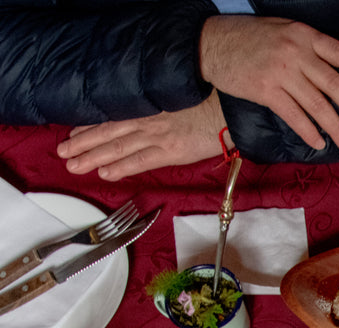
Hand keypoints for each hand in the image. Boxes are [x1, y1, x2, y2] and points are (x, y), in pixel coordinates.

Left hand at [57, 93, 226, 179]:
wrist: (227, 104)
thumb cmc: (208, 99)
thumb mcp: (177, 95)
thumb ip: (161, 105)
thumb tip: (152, 114)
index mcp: (149, 106)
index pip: (112, 116)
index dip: (91, 126)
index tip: (73, 133)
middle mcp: (148, 120)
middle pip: (108, 132)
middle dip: (83, 143)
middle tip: (63, 153)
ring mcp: (158, 135)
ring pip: (118, 147)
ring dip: (94, 156)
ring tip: (74, 165)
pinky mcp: (172, 151)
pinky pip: (141, 160)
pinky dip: (122, 167)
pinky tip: (106, 173)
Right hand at [198, 16, 338, 151]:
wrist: (211, 43)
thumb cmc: (250, 38)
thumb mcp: (283, 32)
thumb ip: (307, 48)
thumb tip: (333, 71)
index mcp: (304, 35)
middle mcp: (296, 52)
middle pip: (334, 84)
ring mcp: (281, 72)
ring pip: (317, 105)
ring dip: (336, 127)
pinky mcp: (265, 90)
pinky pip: (294, 116)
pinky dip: (309, 132)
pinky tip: (319, 143)